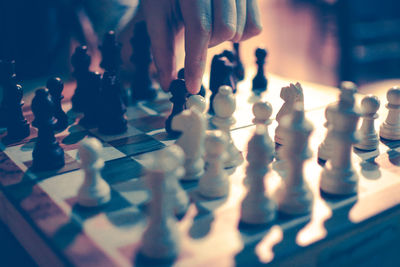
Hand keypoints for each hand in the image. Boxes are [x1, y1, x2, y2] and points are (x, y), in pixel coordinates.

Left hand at [141, 0, 261, 93]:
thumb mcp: (157, 16)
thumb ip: (162, 49)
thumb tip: (167, 84)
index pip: (199, 27)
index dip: (196, 61)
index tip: (191, 86)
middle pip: (225, 30)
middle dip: (208, 44)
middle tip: (197, 37)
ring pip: (242, 30)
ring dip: (223, 39)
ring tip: (209, 26)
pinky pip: (255, 26)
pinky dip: (240, 34)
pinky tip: (224, 25)